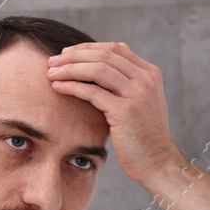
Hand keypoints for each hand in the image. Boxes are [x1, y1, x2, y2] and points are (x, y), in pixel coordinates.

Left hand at [46, 42, 181, 185]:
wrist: (157, 161)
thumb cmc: (143, 133)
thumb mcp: (142, 101)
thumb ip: (128, 81)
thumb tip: (101, 62)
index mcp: (151, 73)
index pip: (115, 48)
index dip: (87, 48)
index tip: (66, 54)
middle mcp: (147, 80)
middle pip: (104, 55)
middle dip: (74, 56)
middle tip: (52, 61)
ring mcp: (138, 95)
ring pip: (97, 69)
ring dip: (69, 68)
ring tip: (51, 73)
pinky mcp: (125, 111)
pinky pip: (92, 91)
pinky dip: (72, 86)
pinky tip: (58, 87)